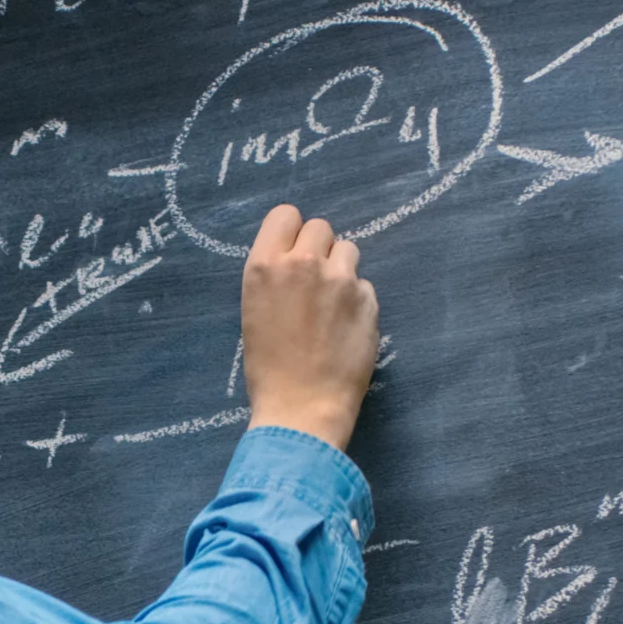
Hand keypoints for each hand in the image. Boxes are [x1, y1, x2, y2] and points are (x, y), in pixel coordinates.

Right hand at [239, 204, 378, 451]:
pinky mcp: (368, 301)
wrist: (301, 408)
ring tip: (333, 305)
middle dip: (320, 249)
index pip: (285, 215)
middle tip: (315, 282)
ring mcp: (340, 281)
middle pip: (320, 227)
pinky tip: (347, 329)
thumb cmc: (268, 368)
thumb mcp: (255, 311)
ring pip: (348, 250)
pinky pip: (364, 285)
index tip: (294, 253)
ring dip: (342, 270)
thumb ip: (276, 276)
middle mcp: (303, 264)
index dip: (292, 232)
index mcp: (265, 266)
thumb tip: (298, 258)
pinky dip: (358, 301)